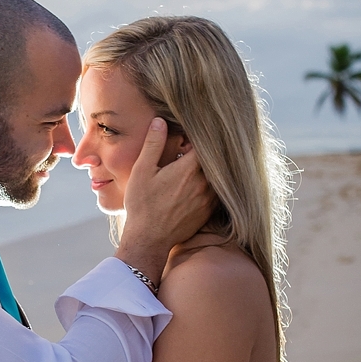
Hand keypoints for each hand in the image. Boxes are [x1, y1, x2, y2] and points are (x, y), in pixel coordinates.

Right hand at [117, 120, 215, 283]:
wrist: (149, 240)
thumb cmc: (143, 205)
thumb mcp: (142, 171)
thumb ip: (154, 144)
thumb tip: (160, 121)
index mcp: (189, 169)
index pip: (206, 143)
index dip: (201, 135)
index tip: (194, 131)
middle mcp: (204, 183)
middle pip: (215, 158)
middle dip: (207, 150)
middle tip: (196, 145)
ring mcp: (209, 198)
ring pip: (218, 175)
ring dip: (211, 167)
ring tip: (199, 162)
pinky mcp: (209, 211)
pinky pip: (217, 191)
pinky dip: (212, 183)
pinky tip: (199, 182)